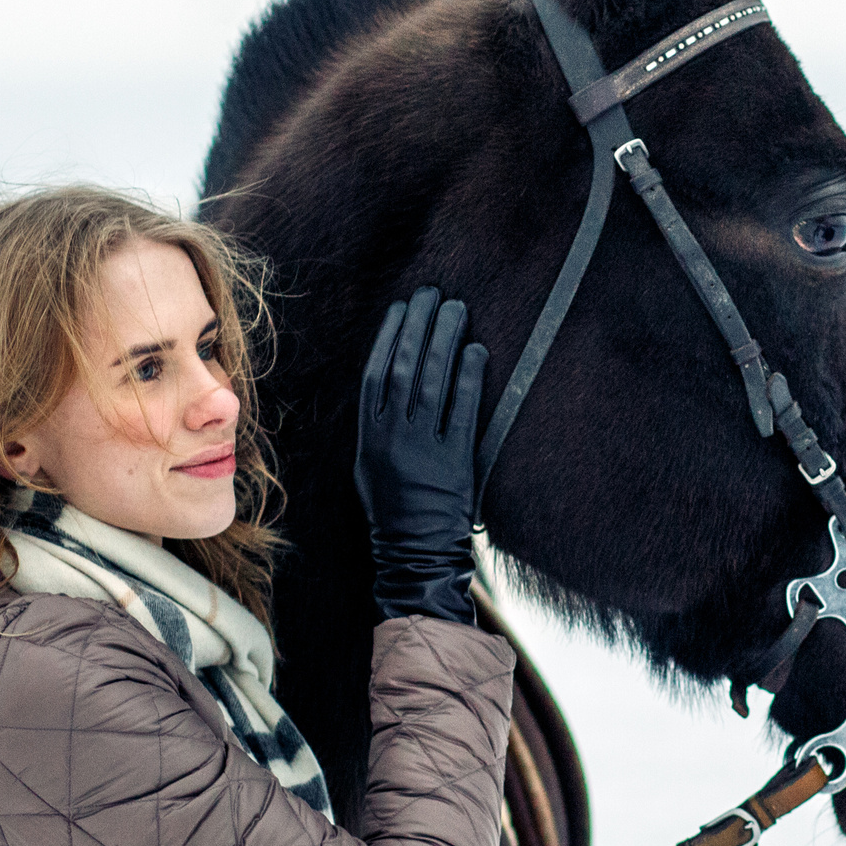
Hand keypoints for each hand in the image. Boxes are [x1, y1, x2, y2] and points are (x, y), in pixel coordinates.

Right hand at [356, 288, 488, 624]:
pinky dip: (469, 379)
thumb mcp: (373, 463)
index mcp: (370, 437)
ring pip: (432, 383)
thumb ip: (379, 423)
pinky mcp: (454, 462)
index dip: (389, 338)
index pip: (376, 374)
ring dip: (445, 341)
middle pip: (404, 370)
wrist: (415, 552)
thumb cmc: (395, 506)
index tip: (402, 308)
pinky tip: (476, 351)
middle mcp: (393, 439)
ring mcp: (423, 450)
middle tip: (434, 294)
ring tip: (456, 309)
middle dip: (419, 327)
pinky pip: (462, 412)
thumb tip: (392, 378)